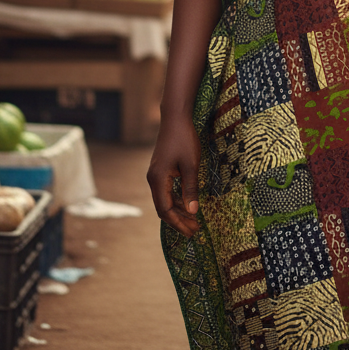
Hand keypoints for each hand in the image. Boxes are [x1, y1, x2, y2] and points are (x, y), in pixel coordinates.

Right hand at [147, 110, 200, 236]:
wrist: (175, 118)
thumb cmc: (184, 139)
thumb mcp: (191, 165)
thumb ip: (190, 188)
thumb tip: (193, 211)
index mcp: (158, 179)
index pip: (165, 210)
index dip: (178, 223)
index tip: (192, 231)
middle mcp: (153, 179)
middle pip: (163, 208)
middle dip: (178, 221)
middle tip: (195, 231)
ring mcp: (156, 175)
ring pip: (165, 200)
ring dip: (179, 211)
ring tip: (194, 221)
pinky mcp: (161, 170)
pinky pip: (167, 191)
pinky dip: (177, 199)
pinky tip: (188, 204)